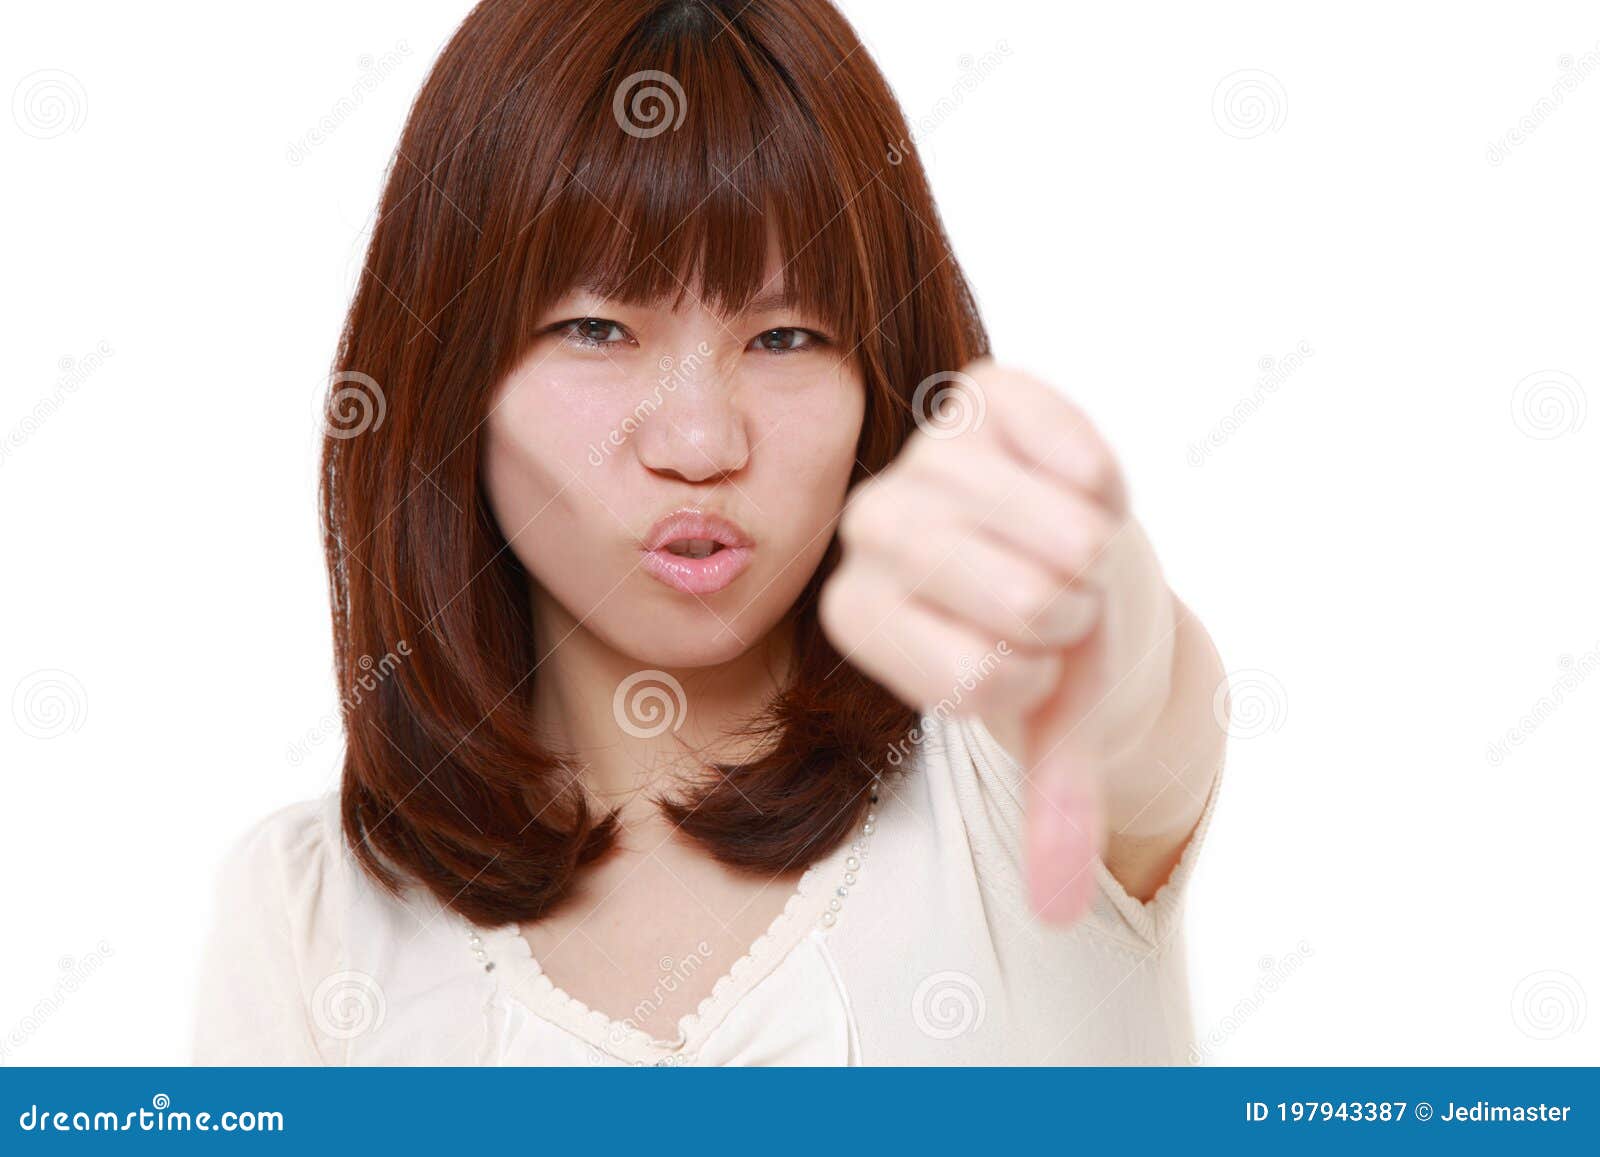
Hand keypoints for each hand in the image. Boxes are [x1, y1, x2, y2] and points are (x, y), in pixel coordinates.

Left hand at [819, 358, 1176, 924]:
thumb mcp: (1049, 726)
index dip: (1031, 678)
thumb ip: (1050, 806)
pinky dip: (1094, 472)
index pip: (973, 674)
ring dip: (1089, 551)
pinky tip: (1089, 490)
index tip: (1029, 663)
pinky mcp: (982, 395)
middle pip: (1003, 592)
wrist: (1073, 560)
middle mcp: (868, 528)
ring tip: (1073, 555)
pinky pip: (1054, 432)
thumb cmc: (1046, 645)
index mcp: (858, 616)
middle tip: (1062, 607)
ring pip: (1043, 522)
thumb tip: (1055, 910)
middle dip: (1065, 614)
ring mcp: (922, 455)